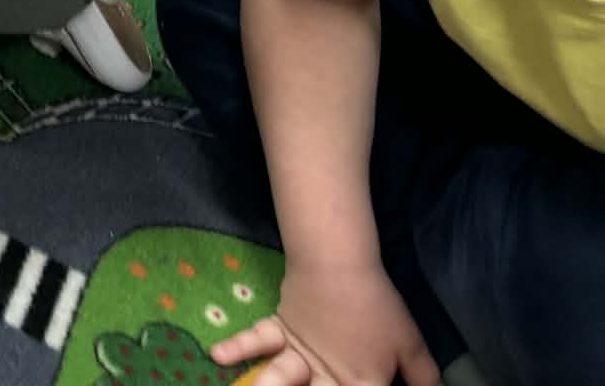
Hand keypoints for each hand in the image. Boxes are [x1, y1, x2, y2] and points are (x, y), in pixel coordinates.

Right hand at [211, 260, 438, 385]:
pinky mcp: (279, 331)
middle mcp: (324, 377)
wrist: (338, 265)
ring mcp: (296, 356)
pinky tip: (217, 355)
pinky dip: (236, 348)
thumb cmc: (378, 306)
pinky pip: (256, 343)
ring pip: (279, 381)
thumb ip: (422, 378)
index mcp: (362, 383)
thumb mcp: (410, 345)